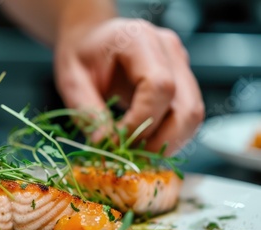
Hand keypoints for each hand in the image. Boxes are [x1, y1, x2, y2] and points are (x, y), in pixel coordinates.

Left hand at [54, 18, 203, 153]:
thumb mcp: (71, 80)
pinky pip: (186, 117)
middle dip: (160, 140)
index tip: (117, 139)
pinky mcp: (183, 81)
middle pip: (186, 106)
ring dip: (167, 143)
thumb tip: (105, 144)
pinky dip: (169, 137)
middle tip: (129, 155)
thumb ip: (87, 111)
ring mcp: (181, 65)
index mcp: (139, 40)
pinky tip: (144, 142)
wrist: (92, 40)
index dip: (141, 121)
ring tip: (136, 152)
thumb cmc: (81, 55)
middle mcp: (169, 50)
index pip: (159, 86)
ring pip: (192, 115)